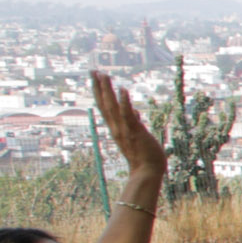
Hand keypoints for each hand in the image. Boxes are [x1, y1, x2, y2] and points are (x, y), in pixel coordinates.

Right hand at [92, 72, 165, 188]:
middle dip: (99, 87)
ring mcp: (124, 130)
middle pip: (104, 104)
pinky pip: (127, 115)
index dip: (100, 92)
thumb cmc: (144, 155)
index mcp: (116, 128)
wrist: (148, 172)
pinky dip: (124, 102)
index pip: (105, 107)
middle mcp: (116, 128)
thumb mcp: (138, 136)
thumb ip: (134, 123)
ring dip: (107, 90)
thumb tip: (134, 112)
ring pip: (112, 107)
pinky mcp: (135, 132)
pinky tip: (122, 89)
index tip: (96, 78)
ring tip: (103, 75)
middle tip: (93, 71)